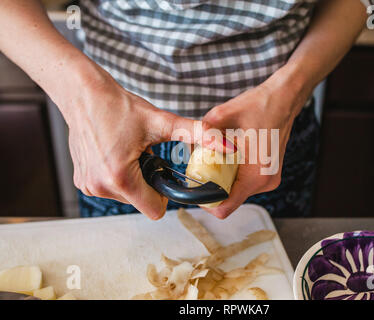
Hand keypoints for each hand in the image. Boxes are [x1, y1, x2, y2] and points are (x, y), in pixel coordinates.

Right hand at [60, 64, 197, 219]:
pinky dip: (119, 176)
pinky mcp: (82, 182)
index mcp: (121, 178)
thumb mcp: (162, 121)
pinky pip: (111, 189)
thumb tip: (227, 145)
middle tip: (145, 156)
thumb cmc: (119, 106)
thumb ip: (198, 134)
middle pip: (142, 202)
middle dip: (149, 182)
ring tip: (130, 153)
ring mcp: (88, 186)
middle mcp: (101, 187)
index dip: (164, 193)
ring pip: (127, 197)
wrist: (84, 94)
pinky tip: (117, 154)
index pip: (155, 210)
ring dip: (134, 179)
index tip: (163, 171)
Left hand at [201, 66, 312, 218]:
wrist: (283, 98)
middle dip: (212, 186)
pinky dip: (233, 174)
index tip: (194, 187)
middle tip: (203, 165)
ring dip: (223, 179)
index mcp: (255, 175)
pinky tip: (230, 156)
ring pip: (236, 191)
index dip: (204, 202)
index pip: (224, 208)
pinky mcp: (269, 174)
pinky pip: (244, 183)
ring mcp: (269, 180)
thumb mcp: (222, 115)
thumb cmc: (259, 105)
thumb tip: (183, 146)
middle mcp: (265, 182)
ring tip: (218, 157)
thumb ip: (201, 133)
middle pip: (228, 200)